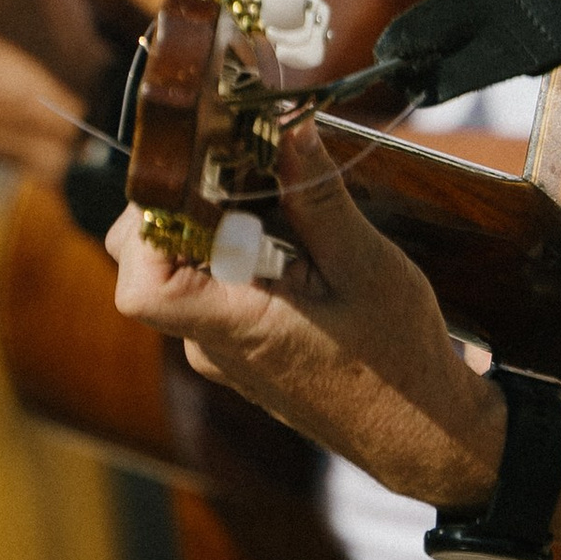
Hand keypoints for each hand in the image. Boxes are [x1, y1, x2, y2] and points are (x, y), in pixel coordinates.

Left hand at [104, 118, 502, 513]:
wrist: (420, 431)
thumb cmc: (398, 361)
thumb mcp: (368, 267)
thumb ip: (318, 199)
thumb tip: (288, 128)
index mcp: (233, 328)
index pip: (140, 286)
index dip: (146, 227)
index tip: (191, 180)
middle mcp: (212, 344)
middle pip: (149, 265)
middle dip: (180, 205)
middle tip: (238, 169)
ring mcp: (222, 350)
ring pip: (183, 270)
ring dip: (214, 225)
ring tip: (276, 197)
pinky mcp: (242, 348)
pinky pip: (214, 288)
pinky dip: (236, 251)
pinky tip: (289, 235)